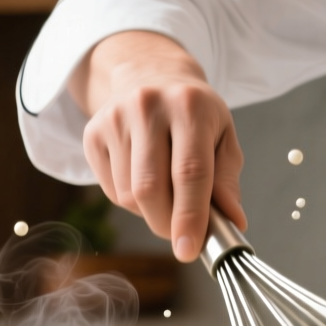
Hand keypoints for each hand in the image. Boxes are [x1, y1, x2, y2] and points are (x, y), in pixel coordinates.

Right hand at [69, 31, 245, 261]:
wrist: (150, 75)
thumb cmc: (194, 114)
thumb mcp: (223, 137)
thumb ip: (227, 181)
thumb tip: (232, 221)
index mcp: (190, 106)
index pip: (189, 172)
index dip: (190, 216)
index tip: (190, 250)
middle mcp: (148, 107)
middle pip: (152, 188)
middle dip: (167, 224)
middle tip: (181, 235)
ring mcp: (115, 118)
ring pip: (129, 195)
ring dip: (151, 213)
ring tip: (167, 195)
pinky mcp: (92, 133)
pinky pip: (112, 190)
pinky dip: (132, 201)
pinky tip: (145, 180)